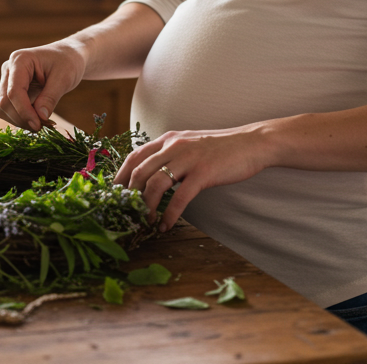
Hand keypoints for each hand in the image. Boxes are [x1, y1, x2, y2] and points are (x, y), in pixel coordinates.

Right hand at [0, 42, 86, 131]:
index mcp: (20, 60)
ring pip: (2, 108)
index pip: (14, 91)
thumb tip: (40, 117)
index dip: (24, 111)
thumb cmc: (67, 62)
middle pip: (4, 102)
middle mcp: (9, 68)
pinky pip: (7, 109)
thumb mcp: (64, 78)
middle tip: (42, 127)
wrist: (67, 57)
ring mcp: (7, 79)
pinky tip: (36, 120)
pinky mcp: (9, 89)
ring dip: (19, 120)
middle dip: (21, 118)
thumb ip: (50, 97)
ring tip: (41, 124)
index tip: (38, 125)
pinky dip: (20, 118)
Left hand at [113, 124, 273, 230]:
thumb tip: (151, 175)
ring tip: (144, 222)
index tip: (113, 196)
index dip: (119, 177)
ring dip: (146, 207)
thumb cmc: (221, 148)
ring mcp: (188, 158)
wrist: (252, 143)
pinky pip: (179, 197)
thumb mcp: (190, 144)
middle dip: (129, 196)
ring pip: (155, 185)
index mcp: (168, 139)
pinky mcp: (203, 173)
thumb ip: (170, 155)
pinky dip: (169, 214)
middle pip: (139, 172)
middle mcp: (173, 146)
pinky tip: (165, 225)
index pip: (133, 157)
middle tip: (126, 213)